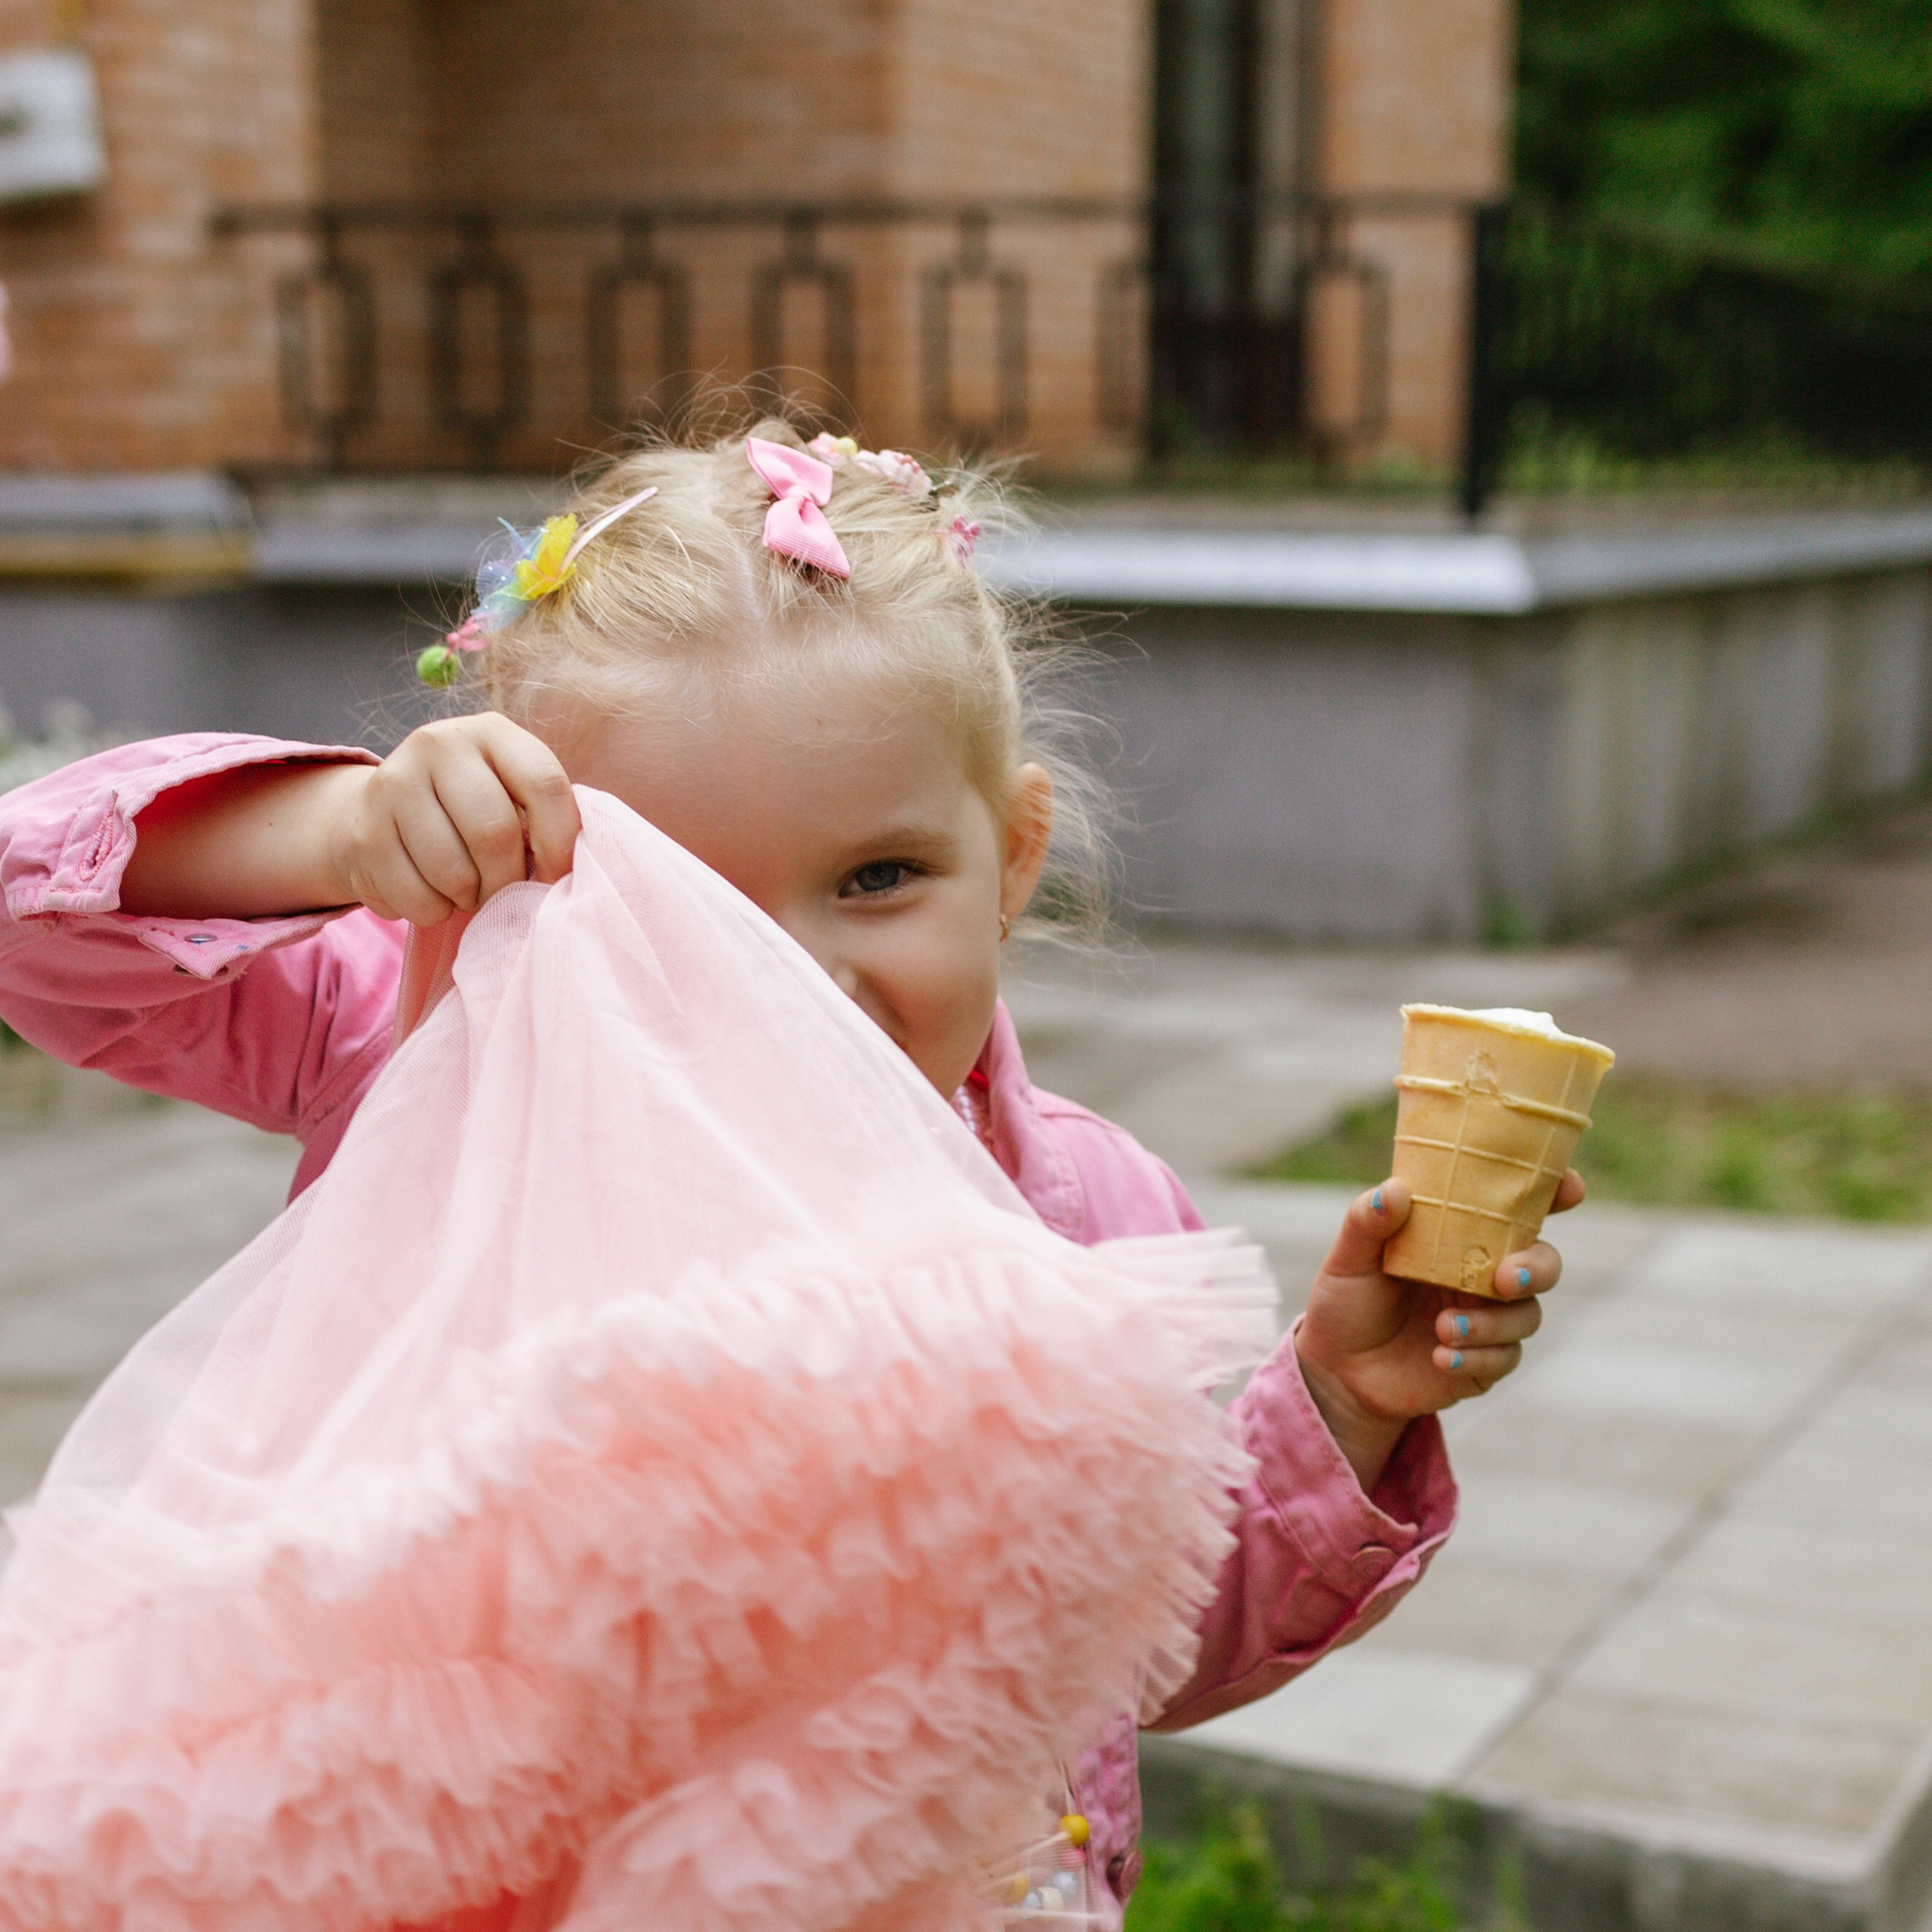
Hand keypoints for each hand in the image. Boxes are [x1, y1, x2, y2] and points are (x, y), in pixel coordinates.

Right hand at [326, 715, 579, 924]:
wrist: (377, 812)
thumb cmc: (469, 810)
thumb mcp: (510, 793)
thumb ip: (544, 817)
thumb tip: (572, 872)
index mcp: (491, 732)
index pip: (544, 783)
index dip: (560, 841)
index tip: (558, 875)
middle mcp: (438, 745)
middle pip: (494, 833)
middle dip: (508, 880)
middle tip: (506, 893)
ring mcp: (393, 784)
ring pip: (454, 873)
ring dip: (471, 899)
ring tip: (469, 890)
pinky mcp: (364, 833)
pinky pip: (418, 899)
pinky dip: (435, 912)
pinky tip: (433, 893)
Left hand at [1292, 1171, 1583, 1493]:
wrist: (1337, 1371)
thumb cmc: (1346, 1302)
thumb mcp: (1348, 1260)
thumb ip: (1367, 1224)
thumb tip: (1395, 1190)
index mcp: (1459, 1236)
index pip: (1516, 1208)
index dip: (1553, 1193)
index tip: (1570, 1189)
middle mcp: (1484, 1274)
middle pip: (1542, 1262)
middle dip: (1538, 1267)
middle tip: (1506, 1279)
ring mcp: (1489, 1318)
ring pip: (1528, 1315)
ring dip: (1493, 1323)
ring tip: (1445, 1328)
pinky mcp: (1486, 1362)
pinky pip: (1506, 1358)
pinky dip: (1478, 1356)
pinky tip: (1440, 1357)